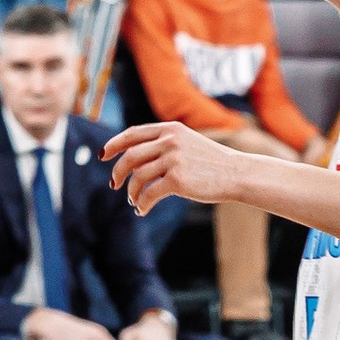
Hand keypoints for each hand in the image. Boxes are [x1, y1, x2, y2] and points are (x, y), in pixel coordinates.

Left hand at [102, 116, 239, 214]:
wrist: (236, 173)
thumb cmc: (210, 162)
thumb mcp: (186, 143)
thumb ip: (162, 146)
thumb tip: (131, 162)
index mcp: (169, 129)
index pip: (132, 134)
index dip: (114, 144)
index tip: (103, 155)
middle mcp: (169, 141)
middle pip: (130, 156)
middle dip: (118, 172)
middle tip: (114, 185)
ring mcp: (173, 159)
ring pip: (138, 177)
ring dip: (131, 191)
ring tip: (134, 201)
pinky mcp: (177, 179)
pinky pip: (149, 193)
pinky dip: (142, 203)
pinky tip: (142, 210)